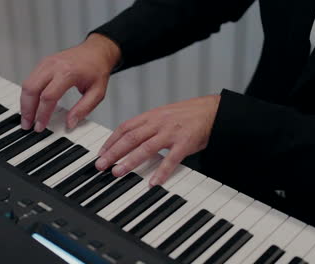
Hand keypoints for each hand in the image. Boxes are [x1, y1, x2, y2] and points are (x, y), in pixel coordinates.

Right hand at [20, 33, 120, 131]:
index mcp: (68, 73)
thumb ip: (84, 109)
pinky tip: (31, 105)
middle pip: (31, 89)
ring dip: (24, 103)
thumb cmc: (97, 70)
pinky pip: (30, 79)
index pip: (48, 96)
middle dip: (27, 110)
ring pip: (27, 84)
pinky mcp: (43, 63)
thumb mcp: (98, 93)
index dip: (42, 114)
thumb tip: (69, 123)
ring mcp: (46, 63)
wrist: (96, 51)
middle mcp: (54, 66)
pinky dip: (28, 94)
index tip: (40, 126)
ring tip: (27, 118)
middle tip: (27, 125)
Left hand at [96, 95, 220, 185]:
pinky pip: (171, 159)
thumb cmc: (188, 114)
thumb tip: (130, 138)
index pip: (125, 127)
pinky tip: (153, 182)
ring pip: (146, 147)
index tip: (102, 153)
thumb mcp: (164, 115)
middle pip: (131, 138)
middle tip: (101, 165)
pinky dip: (161, 171)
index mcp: (152, 115)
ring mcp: (171, 132)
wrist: (212, 110)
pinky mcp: (185, 142)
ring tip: (118, 173)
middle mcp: (158, 122)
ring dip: (130, 161)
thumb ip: (148, 126)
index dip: (111, 140)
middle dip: (114, 152)